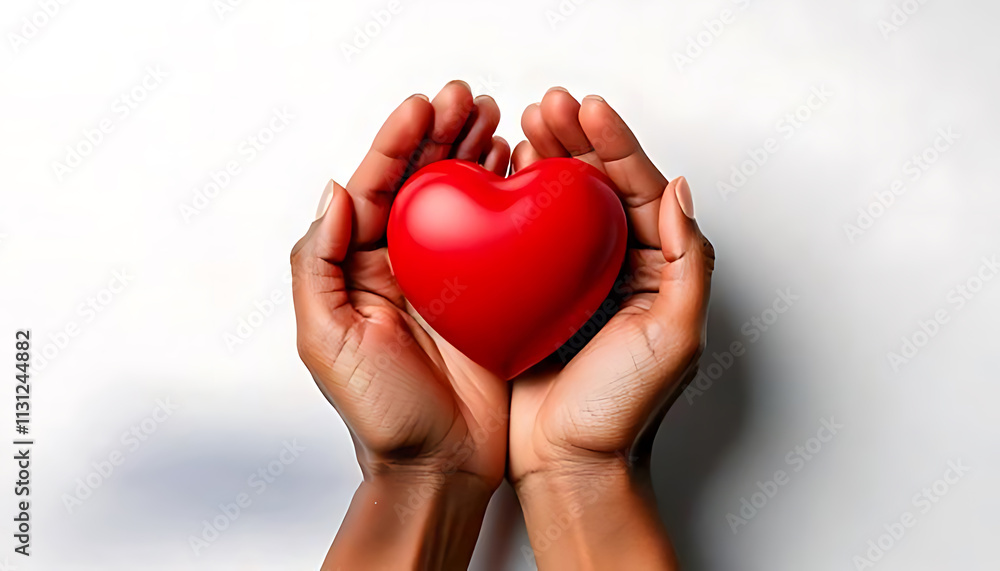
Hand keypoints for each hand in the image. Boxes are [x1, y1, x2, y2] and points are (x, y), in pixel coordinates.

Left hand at [291, 80, 510, 569]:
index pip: (374, 188)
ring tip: (494, 118)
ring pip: (459, 199)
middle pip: (418, 182)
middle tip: (466, 99)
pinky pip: (498, 235)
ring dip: (473, 153)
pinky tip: (517, 167)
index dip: (395, 142)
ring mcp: (448, 279)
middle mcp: (402, 266)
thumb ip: (318, 265)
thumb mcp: (326, 341)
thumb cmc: (381, 416)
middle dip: (440, 135)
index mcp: (359, 270)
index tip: (422, 108)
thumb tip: (334, 192)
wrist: (438, 468)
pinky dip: (507, 197)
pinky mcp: (490, 297)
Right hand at [508, 88, 714, 568]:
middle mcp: (619, 268)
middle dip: (576, 140)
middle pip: (599, 187)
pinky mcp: (535, 297)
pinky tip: (500, 176)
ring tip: (523, 125)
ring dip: (545, 159)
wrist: (571, 463)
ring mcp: (574, 281)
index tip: (588, 109)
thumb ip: (689, 262)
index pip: (640, 191)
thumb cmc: (624, 410)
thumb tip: (681, 190)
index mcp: (658, 270)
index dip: (616, 145)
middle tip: (548, 105)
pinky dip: (515, 202)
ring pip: (561, 205)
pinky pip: (526, 238)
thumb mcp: (675, 337)